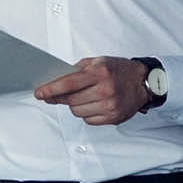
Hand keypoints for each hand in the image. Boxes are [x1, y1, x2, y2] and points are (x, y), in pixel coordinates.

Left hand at [33, 56, 152, 126]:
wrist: (143, 82)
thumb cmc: (119, 70)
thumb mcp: (98, 61)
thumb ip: (77, 70)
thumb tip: (55, 81)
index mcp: (100, 73)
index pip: (68, 83)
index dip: (51, 89)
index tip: (39, 93)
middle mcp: (106, 90)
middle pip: (71, 101)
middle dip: (62, 98)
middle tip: (59, 95)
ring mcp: (110, 106)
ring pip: (78, 112)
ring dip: (76, 105)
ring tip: (86, 96)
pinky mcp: (113, 118)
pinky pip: (88, 120)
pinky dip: (87, 113)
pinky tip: (95, 104)